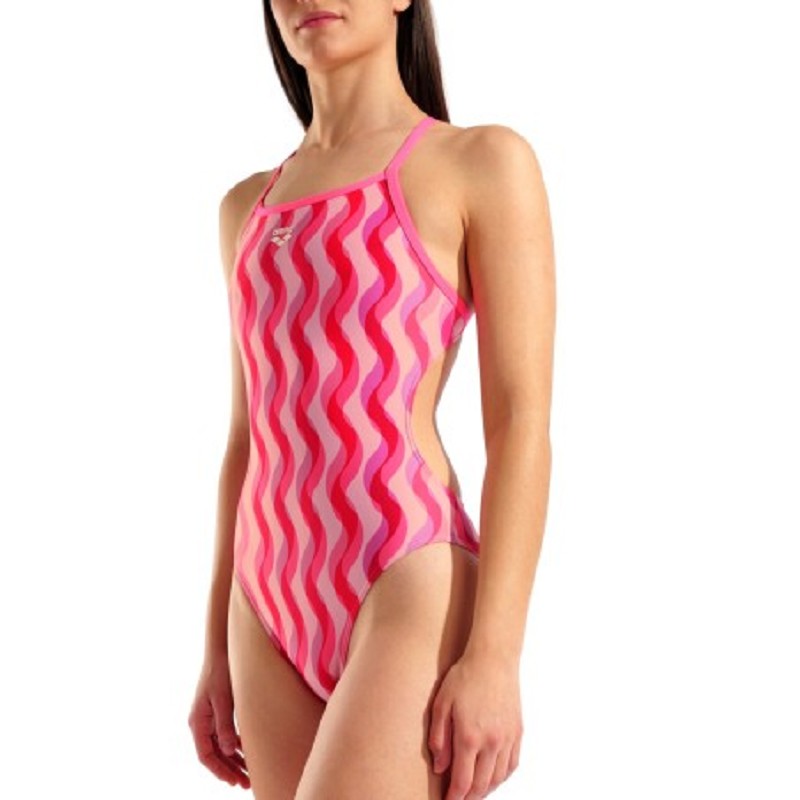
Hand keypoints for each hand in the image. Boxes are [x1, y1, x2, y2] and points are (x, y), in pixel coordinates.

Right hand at [187, 652, 249, 789]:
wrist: (220, 652)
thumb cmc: (220, 673)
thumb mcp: (224, 700)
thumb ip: (225, 725)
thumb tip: (230, 751)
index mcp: (198, 722)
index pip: (206, 755)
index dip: (220, 770)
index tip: (234, 781)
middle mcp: (200, 723)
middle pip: (214, 754)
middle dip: (229, 770)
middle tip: (246, 783)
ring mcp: (208, 718)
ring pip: (220, 747)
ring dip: (233, 760)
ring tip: (248, 774)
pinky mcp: (217, 712)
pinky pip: (224, 736)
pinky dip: (235, 745)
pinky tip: (247, 752)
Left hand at [428, 650, 522, 798]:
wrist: (493, 659)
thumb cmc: (465, 677)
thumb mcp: (441, 704)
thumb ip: (438, 737)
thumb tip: (440, 766)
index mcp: (469, 736)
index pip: (462, 781)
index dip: (454, 797)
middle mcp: (491, 742)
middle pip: (481, 785)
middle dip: (469, 797)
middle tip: (459, 799)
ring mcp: (507, 738)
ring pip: (498, 778)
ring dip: (486, 790)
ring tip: (474, 792)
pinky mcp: (517, 732)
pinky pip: (512, 765)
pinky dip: (502, 777)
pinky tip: (493, 777)